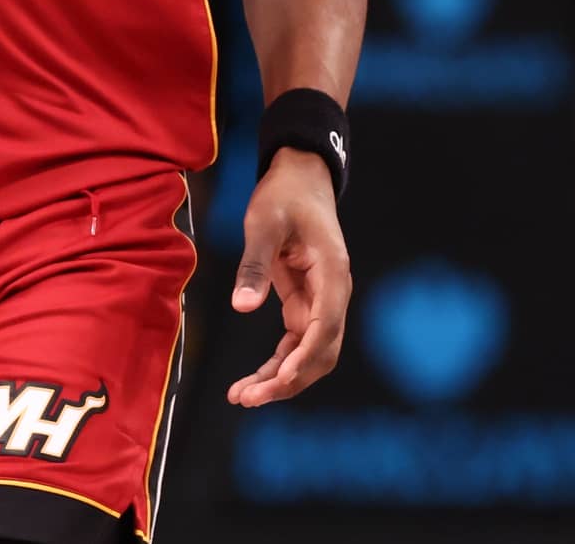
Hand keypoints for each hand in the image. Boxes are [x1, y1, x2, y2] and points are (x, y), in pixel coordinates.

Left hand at [226, 148, 351, 406]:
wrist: (299, 177)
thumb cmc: (284, 195)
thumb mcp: (263, 223)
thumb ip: (255, 264)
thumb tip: (242, 307)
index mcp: (332, 274)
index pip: (325, 326)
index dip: (305, 357)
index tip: (280, 379)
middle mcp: (332, 294)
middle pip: (320, 351)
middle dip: (289, 379)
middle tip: (249, 397)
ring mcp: (320, 301)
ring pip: (308, 353)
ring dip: (281, 378)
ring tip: (243, 396)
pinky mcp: (305, 302)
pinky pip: (295, 343)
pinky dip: (277, 363)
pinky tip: (252, 380)